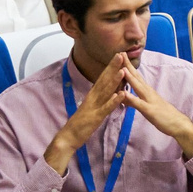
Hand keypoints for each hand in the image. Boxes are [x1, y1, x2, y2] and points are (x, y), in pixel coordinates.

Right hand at [44, 52, 132, 169]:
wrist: (69, 136)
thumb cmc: (82, 122)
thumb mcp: (93, 107)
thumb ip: (101, 98)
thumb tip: (111, 89)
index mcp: (93, 94)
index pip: (103, 78)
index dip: (111, 67)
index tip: (119, 55)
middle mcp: (93, 97)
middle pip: (104, 80)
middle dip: (113, 67)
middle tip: (121, 55)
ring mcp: (94, 106)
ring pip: (106, 92)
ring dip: (115, 81)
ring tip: (123, 71)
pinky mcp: (95, 117)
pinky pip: (106, 108)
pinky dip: (113, 101)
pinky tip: (121, 95)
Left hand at [118, 58, 192, 157]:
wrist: (178, 124)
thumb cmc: (163, 116)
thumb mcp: (145, 107)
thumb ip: (134, 101)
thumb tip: (122, 96)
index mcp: (147, 91)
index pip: (136, 76)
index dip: (127, 66)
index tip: (120, 56)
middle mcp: (148, 92)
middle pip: (136, 77)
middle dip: (127, 65)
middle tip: (119, 53)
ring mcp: (149, 100)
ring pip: (138, 87)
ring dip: (129, 77)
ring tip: (121, 68)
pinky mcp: (150, 111)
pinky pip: (139, 104)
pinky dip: (131, 98)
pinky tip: (123, 94)